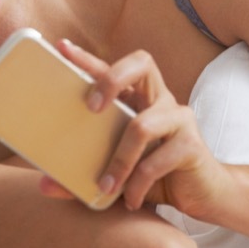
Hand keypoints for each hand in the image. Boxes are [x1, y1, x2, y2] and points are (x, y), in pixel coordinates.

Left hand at [51, 40, 233, 218]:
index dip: (88, 58)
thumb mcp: (116, 175)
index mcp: (139, 100)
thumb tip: (43, 185)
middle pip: (141, 64)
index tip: (61, 48)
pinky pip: (157, 160)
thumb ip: (82, 178)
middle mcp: (160, 100)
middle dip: (112, 78)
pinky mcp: (192, 144)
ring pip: (142, 126)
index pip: (113, 69)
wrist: (205, 196)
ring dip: (119, 160)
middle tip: (91, 107)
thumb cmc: (157, 178)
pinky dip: (138, 183)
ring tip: (106, 186)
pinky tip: (130, 199)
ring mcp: (179, 119)